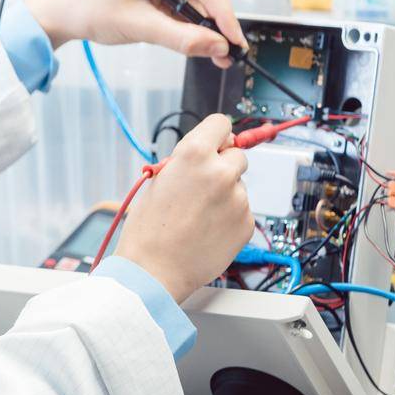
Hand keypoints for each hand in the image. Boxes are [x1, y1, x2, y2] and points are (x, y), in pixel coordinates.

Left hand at [24, 0, 245, 66]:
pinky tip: (203, 45)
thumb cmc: (87, 8)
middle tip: (229, 51)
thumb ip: (178, 37)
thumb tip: (216, 47)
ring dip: (208, 27)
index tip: (234, 38)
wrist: (61, 14)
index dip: (222, 12)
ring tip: (218, 54)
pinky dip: (195, 27)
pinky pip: (187, 7)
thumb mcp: (135, 25)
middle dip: (218, 21)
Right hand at [116, 115, 253, 302]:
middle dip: (222, 166)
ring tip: (198, 215)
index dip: (215, 134)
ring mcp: (238, 198)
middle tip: (202, 185)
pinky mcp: (246, 222)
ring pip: (239, 185)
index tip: (215, 143)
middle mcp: (221, 172)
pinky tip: (207, 228)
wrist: (154, 271)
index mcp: (194, 154)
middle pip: (236, 155)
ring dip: (225, 193)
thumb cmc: (148, 229)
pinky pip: (242, 209)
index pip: (221, 123)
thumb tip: (206, 154)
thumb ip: (185, 163)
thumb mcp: (157, 181)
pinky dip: (229, 216)